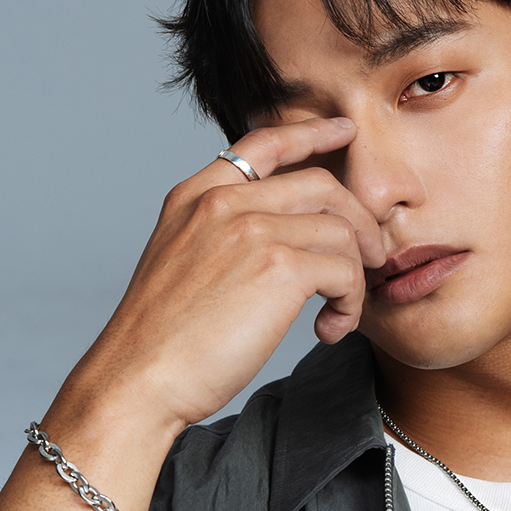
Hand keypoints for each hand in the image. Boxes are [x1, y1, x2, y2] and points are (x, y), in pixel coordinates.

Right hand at [63, 116, 382, 435]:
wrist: (137, 378)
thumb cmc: (160, 342)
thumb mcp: (178, 266)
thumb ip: (216, 238)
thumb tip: (271, 244)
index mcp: (194, 196)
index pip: (262, 144)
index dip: (311, 133)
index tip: (344, 132)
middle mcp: (222, 202)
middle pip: (320, 184)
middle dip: (358, 221)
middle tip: (372, 257)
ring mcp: (251, 229)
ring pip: (340, 232)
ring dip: (354, 277)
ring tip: (339, 313)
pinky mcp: (278, 267)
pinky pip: (345, 271)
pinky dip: (350, 304)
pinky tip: (328, 330)